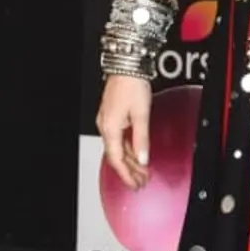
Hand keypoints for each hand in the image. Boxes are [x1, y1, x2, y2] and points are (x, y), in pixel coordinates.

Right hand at [97, 75, 151, 189]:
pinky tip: (138, 153)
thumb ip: (142, 139)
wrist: (126, 65)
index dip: (127, 175)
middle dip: (130, 171)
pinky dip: (130, 148)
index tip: (136, 185)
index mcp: (110, 129)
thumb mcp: (141, 115)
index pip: (117, 160)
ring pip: (119, 147)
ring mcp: (108, 121)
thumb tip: (143, 159)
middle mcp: (105, 126)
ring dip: (131, 160)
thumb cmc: (131, 85)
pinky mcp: (113, 115)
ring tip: (143, 171)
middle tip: (142, 181)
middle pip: (117, 156)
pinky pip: (120, 138)